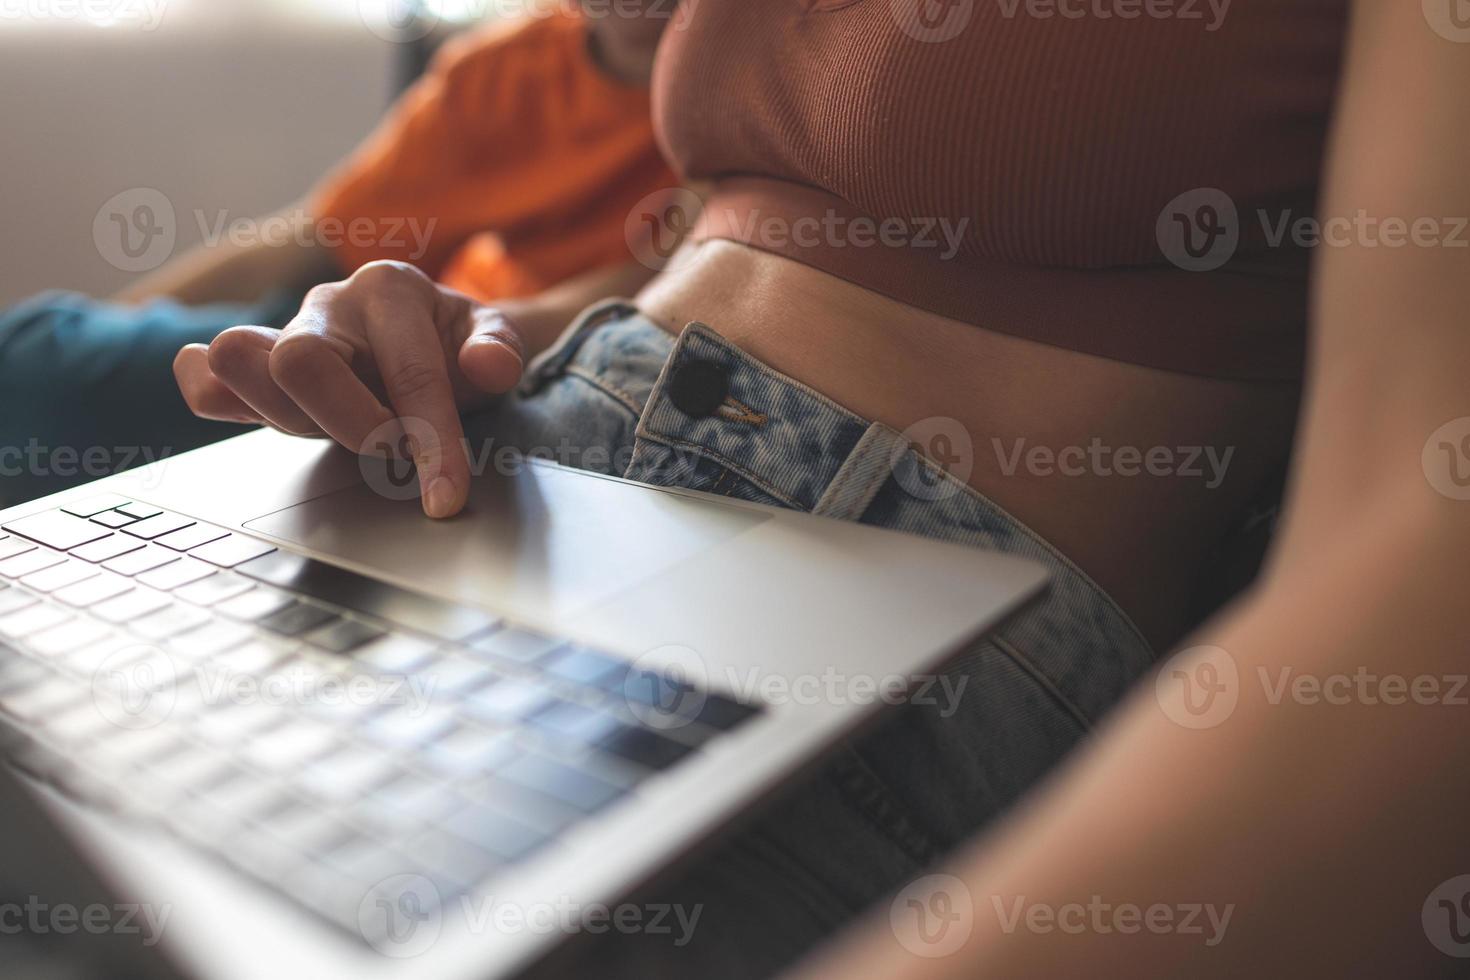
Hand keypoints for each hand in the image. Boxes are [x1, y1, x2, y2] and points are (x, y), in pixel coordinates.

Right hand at [174, 260, 524, 517]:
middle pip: (300, 360)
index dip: (430, 441)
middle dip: (352, 425)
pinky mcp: (256, 374)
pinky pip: (205, 378)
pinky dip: (212, 398)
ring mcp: (283, 336)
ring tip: (347, 437)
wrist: (432, 337)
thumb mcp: (496, 339)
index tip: (444, 497)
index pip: (408, 371)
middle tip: (395, 453)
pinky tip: (253, 416)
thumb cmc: (459, 344)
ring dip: (293, 420)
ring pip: (243, 365)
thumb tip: (488, 367)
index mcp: (391, 289)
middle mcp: (328, 307)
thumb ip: (500, 349)